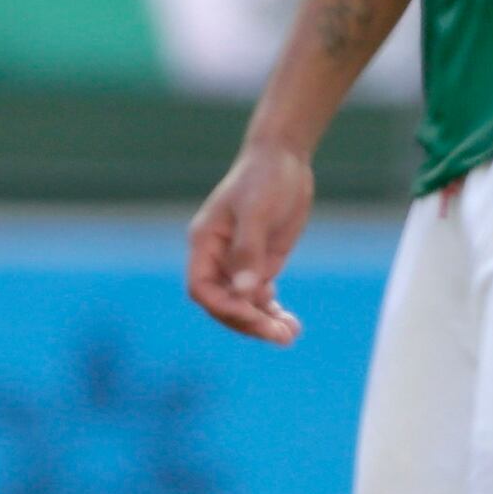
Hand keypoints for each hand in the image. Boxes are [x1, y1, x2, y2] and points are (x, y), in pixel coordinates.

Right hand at [186, 141, 311, 344]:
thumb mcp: (255, 213)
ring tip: (290, 335)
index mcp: (205, 244)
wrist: (284, 158)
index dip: (223, 306)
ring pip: (244, 304)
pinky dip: (272, 311)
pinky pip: (261, 296)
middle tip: (280, 336)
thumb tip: (245, 293)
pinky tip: (290, 322)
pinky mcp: (262, 261)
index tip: (253, 313)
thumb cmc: (263, 178)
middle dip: (248, 322)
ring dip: (263, 323)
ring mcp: (241, 262)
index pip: (202, 289)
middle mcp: (219, 258)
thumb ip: (248, 253)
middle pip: (223, 303)